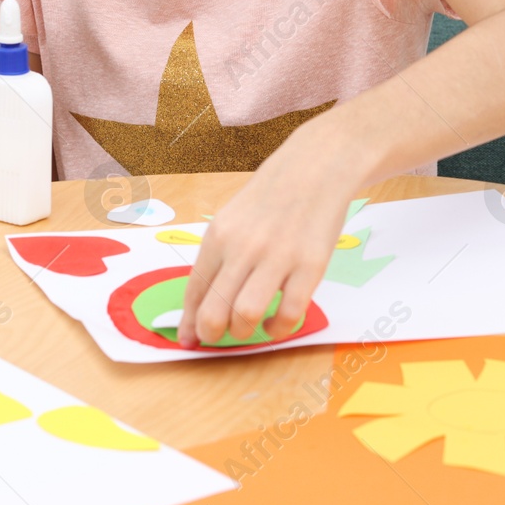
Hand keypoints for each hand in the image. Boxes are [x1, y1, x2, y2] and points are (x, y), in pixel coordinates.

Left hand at [177, 123, 362, 348]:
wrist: (317, 166)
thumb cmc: (273, 194)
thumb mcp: (234, 217)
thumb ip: (220, 254)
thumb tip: (205, 299)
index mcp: (219, 235)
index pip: (195, 289)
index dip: (188, 322)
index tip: (188, 338)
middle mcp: (243, 247)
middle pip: (214, 310)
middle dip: (211, 334)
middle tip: (217, 337)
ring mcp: (278, 257)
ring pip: (246, 315)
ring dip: (243, 333)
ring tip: (248, 327)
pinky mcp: (310, 265)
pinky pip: (289, 313)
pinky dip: (278, 328)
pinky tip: (276, 323)